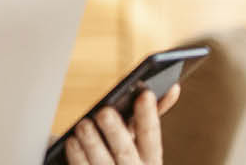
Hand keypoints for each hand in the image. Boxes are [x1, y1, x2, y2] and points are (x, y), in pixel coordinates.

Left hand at [63, 85, 180, 164]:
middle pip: (125, 152)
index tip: (145, 94)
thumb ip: (150, 116)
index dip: (149, 116)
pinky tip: (72, 141)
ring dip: (92, 143)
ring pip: (103, 163)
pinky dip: (78, 156)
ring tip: (83, 124)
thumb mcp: (140, 141)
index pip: (151, 136)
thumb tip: (173, 88)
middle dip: (116, 132)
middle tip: (104, 112)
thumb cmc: (124, 157)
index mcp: (150, 159)